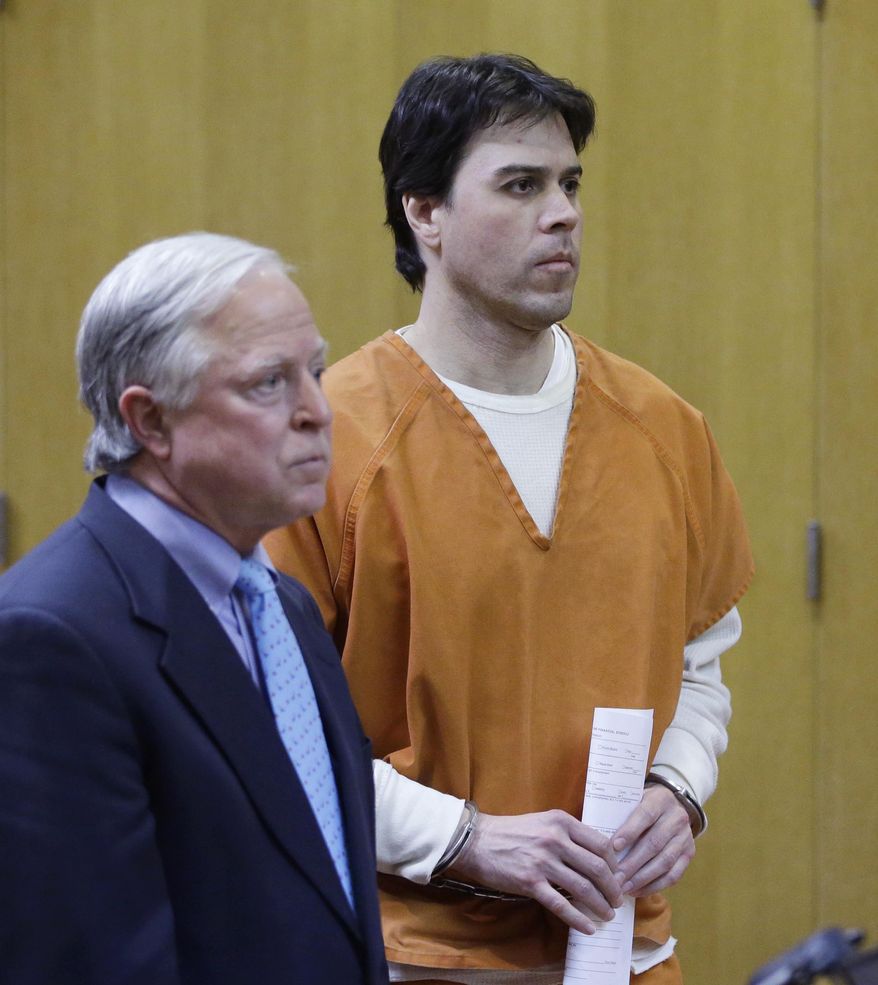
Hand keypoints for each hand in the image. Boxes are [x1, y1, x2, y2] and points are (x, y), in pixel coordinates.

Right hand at [445, 809, 623, 934]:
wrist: (477, 841)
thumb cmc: (512, 831)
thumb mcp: (543, 821)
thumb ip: (568, 833)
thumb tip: (595, 854)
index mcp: (561, 821)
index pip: (600, 844)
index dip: (614, 864)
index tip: (618, 875)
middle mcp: (555, 839)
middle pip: (597, 867)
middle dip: (613, 887)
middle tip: (618, 899)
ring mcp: (543, 861)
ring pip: (583, 888)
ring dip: (600, 904)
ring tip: (607, 913)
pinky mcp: (530, 883)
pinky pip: (561, 905)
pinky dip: (578, 919)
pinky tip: (589, 927)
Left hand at [612, 784, 694, 896]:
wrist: (672, 804)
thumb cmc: (642, 804)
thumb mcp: (633, 799)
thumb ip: (620, 813)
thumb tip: (596, 837)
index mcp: (660, 799)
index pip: (645, 815)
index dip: (630, 832)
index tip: (613, 847)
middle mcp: (677, 818)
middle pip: (654, 843)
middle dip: (633, 863)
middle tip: (614, 877)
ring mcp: (686, 837)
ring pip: (665, 861)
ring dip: (642, 878)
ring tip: (624, 888)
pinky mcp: (689, 854)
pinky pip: (673, 875)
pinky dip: (655, 886)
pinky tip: (637, 891)